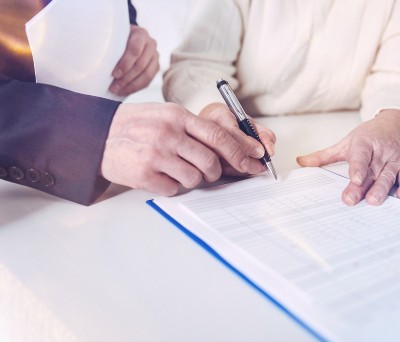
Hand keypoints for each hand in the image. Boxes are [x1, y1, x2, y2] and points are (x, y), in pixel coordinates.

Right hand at [101, 102, 260, 195]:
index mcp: (177, 116)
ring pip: (195, 178)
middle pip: (211, 161)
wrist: (96, 136)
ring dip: (192, 179)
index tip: (254, 160)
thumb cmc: (136, 126)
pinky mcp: (144, 175)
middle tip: (210, 172)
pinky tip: (160, 176)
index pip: (218, 135)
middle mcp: (168, 133)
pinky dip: (172, 186)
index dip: (240, 150)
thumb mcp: (165, 114)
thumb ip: (193, 127)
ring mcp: (156, 154)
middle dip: (217, 171)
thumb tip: (230, 146)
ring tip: (176, 170)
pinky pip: (174, 189)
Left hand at [109, 25, 158, 95]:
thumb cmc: (117, 37)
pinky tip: (124, 91)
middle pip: (140, 65)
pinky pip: (147, 81)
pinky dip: (135, 88)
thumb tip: (92, 55)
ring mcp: (155, 56)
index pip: (135, 50)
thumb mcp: (114, 34)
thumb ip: (109, 42)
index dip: (125, 64)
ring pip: (146, 75)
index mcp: (141, 34)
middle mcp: (151, 44)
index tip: (114, 74)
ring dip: (131, 85)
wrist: (129, 37)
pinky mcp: (155, 67)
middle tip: (113, 86)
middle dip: (126, 78)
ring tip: (117, 91)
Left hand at [297, 109, 399, 205]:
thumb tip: (301, 162)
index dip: (357, 167)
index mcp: (364, 143)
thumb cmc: (370, 135)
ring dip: (382, 189)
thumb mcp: (346, 142)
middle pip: (371, 171)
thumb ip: (324, 155)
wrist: (396, 124)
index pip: (360, 155)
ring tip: (374, 201)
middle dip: (362, 186)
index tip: (354, 179)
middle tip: (352, 199)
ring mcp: (393, 159)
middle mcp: (380, 152)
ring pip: (388, 175)